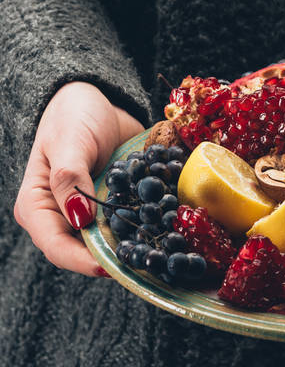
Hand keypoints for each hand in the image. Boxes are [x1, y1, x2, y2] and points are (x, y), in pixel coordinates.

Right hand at [13, 81, 144, 275]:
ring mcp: (88, 214)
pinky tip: (165, 229)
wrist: (98, 101)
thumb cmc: (73, 116)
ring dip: (131, 247)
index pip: (55, 246)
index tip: (111, 265)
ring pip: (107, 244)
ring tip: (158, 250)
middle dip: (111, 259)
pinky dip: (144, 228)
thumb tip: (81, 219)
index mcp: (37, 207)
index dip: (82, 261)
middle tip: (144, 262)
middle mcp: (60, 217)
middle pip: (82, 253)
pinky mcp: (111, 208)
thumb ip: (70, 179)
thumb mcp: (69, 142)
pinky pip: (126, 226)